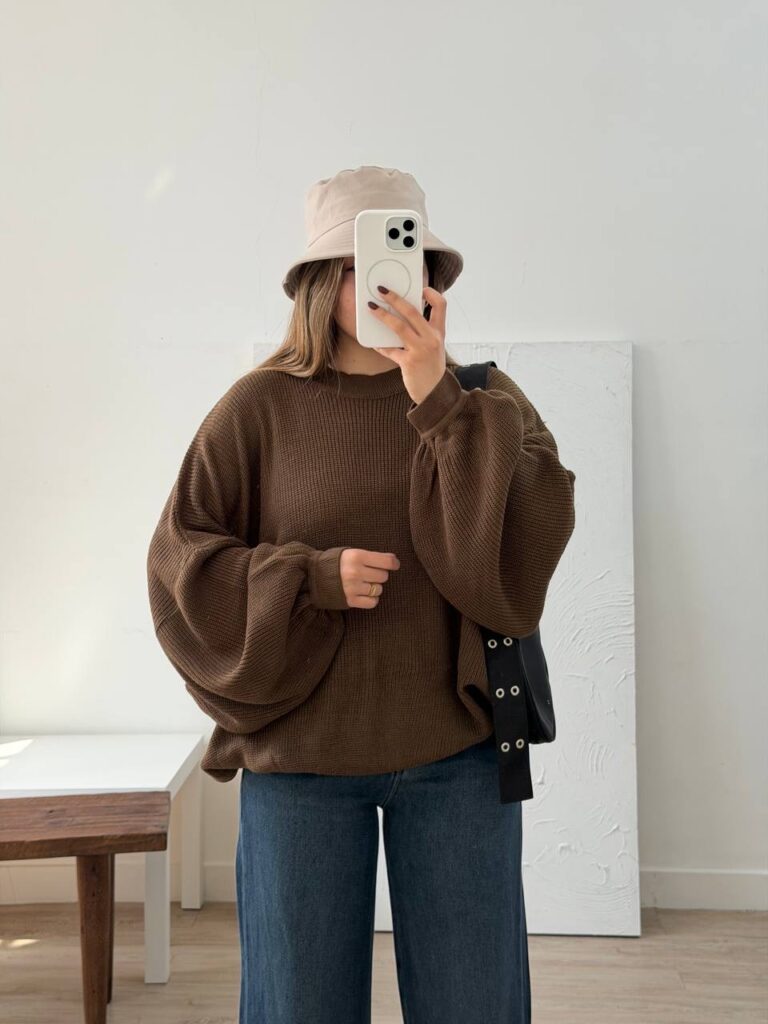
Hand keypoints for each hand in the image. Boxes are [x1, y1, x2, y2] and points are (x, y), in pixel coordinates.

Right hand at [339, 548, 399, 608]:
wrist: (314, 576)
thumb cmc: (336, 562)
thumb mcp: (351, 552)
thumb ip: (370, 556)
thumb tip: (393, 560)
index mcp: (356, 556)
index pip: (386, 561)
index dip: (393, 563)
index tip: (394, 564)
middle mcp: (355, 572)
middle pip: (383, 576)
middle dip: (379, 574)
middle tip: (369, 573)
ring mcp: (353, 588)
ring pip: (378, 589)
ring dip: (374, 587)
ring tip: (363, 583)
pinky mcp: (350, 600)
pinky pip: (372, 602)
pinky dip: (371, 599)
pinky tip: (364, 593)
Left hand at [367, 284, 447, 405]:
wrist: (434, 393)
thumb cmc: (431, 368)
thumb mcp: (433, 347)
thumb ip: (422, 333)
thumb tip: (400, 317)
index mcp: (439, 332)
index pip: (441, 306)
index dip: (432, 294)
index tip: (421, 288)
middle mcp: (432, 338)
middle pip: (412, 311)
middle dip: (395, 298)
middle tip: (382, 290)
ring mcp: (420, 350)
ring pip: (399, 326)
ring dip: (383, 315)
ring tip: (371, 307)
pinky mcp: (409, 362)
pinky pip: (391, 350)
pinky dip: (381, 345)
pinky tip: (373, 342)